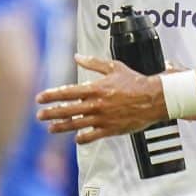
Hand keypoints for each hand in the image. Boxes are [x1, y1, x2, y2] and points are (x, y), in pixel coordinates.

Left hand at [35, 55, 167, 142]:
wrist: (156, 98)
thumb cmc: (135, 81)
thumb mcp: (114, 67)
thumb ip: (93, 63)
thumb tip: (76, 57)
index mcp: (95, 89)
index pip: (67, 92)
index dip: (51, 96)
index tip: (39, 98)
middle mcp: (96, 104)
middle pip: (67, 110)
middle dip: (50, 113)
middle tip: (39, 115)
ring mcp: (102, 118)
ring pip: (76, 124)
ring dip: (61, 127)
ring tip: (50, 129)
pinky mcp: (110, 129)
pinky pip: (92, 136)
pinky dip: (82, 138)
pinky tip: (76, 138)